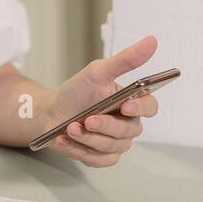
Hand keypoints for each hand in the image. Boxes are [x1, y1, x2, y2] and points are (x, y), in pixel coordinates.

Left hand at [40, 35, 160, 167]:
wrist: (50, 112)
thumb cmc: (77, 91)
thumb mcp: (98, 72)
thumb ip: (126, 60)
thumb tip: (152, 41)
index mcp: (131, 101)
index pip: (150, 107)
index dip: (141, 108)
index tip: (125, 104)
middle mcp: (128, 123)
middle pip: (129, 131)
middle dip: (105, 126)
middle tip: (86, 119)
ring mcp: (116, 142)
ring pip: (113, 147)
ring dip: (89, 138)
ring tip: (71, 127)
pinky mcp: (102, 157)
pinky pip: (99, 160)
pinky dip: (79, 150)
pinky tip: (65, 139)